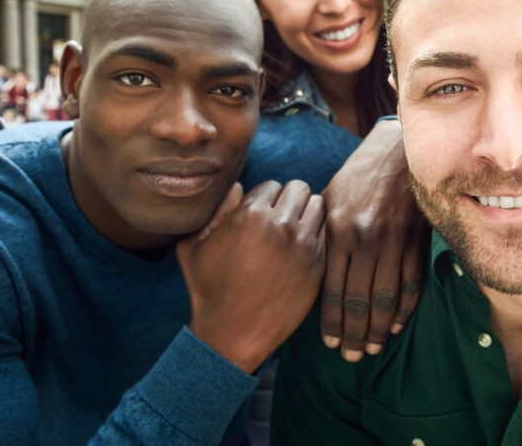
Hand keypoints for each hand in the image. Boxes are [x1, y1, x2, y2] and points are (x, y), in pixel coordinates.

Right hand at [176, 180, 325, 372]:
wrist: (230, 334)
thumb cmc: (208, 290)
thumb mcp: (193, 247)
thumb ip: (215, 211)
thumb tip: (237, 187)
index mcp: (250, 214)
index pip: (271, 186)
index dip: (265, 200)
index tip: (261, 217)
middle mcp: (280, 224)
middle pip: (298, 189)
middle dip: (290, 201)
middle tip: (282, 220)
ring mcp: (302, 244)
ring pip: (318, 206)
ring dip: (307, 214)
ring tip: (294, 231)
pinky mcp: (318, 263)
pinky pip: (328, 232)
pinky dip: (318, 235)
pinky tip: (304, 248)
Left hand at [321, 118, 427, 361]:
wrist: (399, 151)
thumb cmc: (359, 176)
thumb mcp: (331, 198)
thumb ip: (322, 234)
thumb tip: (309, 268)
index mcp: (338, 229)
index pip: (331, 288)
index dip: (330, 321)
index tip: (329, 342)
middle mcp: (364, 238)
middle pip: (358, 300)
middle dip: (354, 334)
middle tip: (351, 357)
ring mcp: (393, 240)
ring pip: (386, 297)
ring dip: (379, 329)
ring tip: (372, 348)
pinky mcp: (416, 239)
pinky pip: (411, 283)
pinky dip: (405, 308)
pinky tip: (397, 325)